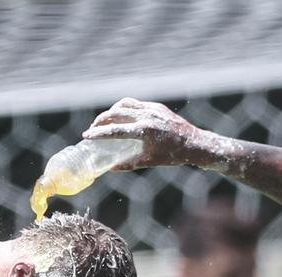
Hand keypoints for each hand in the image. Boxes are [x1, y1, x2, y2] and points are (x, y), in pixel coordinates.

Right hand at [83, 98, 207, 169]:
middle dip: (101, 120)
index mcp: (144, 131)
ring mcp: (152, 109)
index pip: (115, 130)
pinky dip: (125, 108)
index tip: (87, 136)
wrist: (194, 144)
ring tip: (105, 121)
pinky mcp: (157, 107)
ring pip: (124, 105)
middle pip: (116, 113)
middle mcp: (147, 116)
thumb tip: (111, 168)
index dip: (99, 133)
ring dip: (112, 111)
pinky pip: (135, 104)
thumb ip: (129, 164)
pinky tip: (121, 116)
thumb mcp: (150, 161)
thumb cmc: (173, 156)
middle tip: (93, 128)